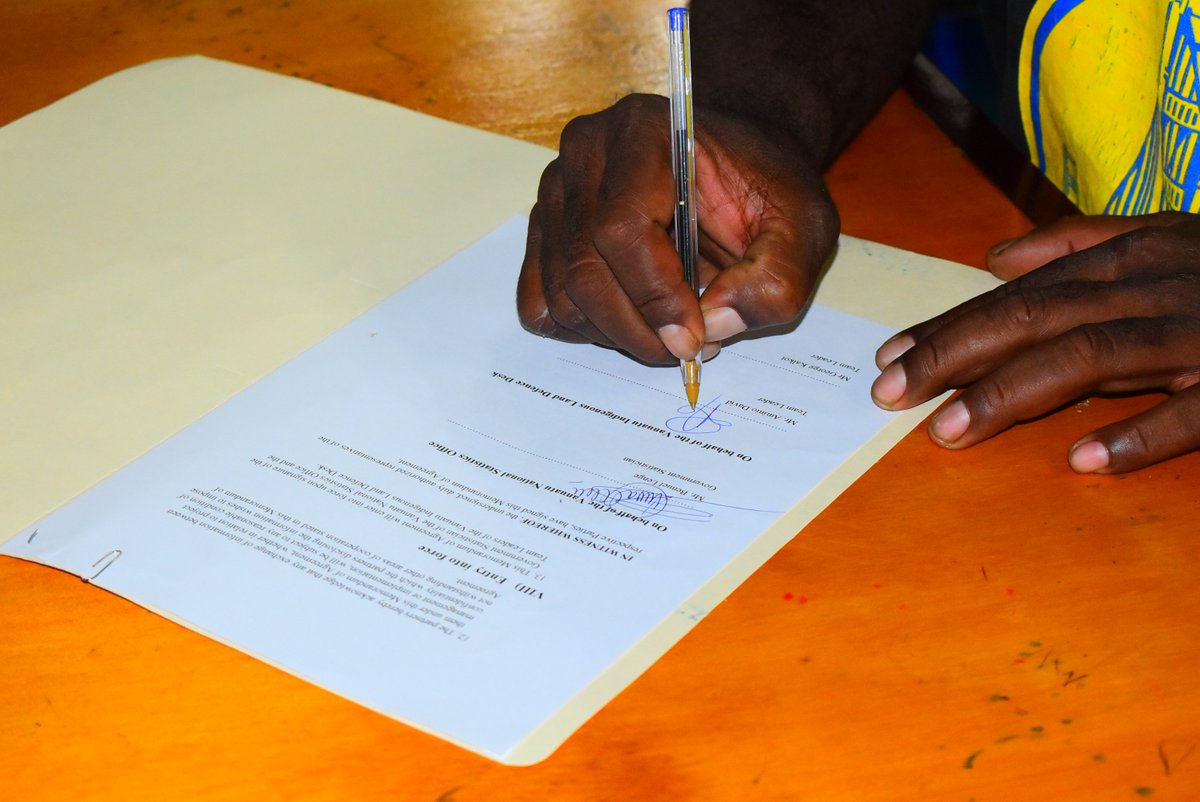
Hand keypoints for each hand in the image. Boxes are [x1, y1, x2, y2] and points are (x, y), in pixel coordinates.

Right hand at [517, 94, 838, 364]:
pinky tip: (628, 320)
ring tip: (671, 330)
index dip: (654, 296)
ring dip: (615, 334)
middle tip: (689, 349)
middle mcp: (585, 153)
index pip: (621, 226)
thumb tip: (717, 324)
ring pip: (560, 293)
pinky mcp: (545, 231)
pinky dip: (581, 330)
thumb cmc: (765, 185)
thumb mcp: (805, 225)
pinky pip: (538, 301)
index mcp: (644, 130)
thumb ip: (778, 277)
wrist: (734, 162)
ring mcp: (555, 192)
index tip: (695, 339)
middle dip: (637, 329)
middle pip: (584, 267)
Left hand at [871, 212, 1199, 472]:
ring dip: (1013, 392)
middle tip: (890, 393)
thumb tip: (996, 258)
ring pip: (1090, 355)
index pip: (1020, 296)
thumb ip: (1082, 244)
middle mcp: (1153, 289)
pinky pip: (1190, 410)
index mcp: (1131, 259)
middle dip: (954, 355)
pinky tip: (1083, 460)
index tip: (889, 357)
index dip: (950, 327)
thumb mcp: (1168, 237)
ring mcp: (1197, 333)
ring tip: (948, 430)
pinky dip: (1139, 434)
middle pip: (1036, 318)